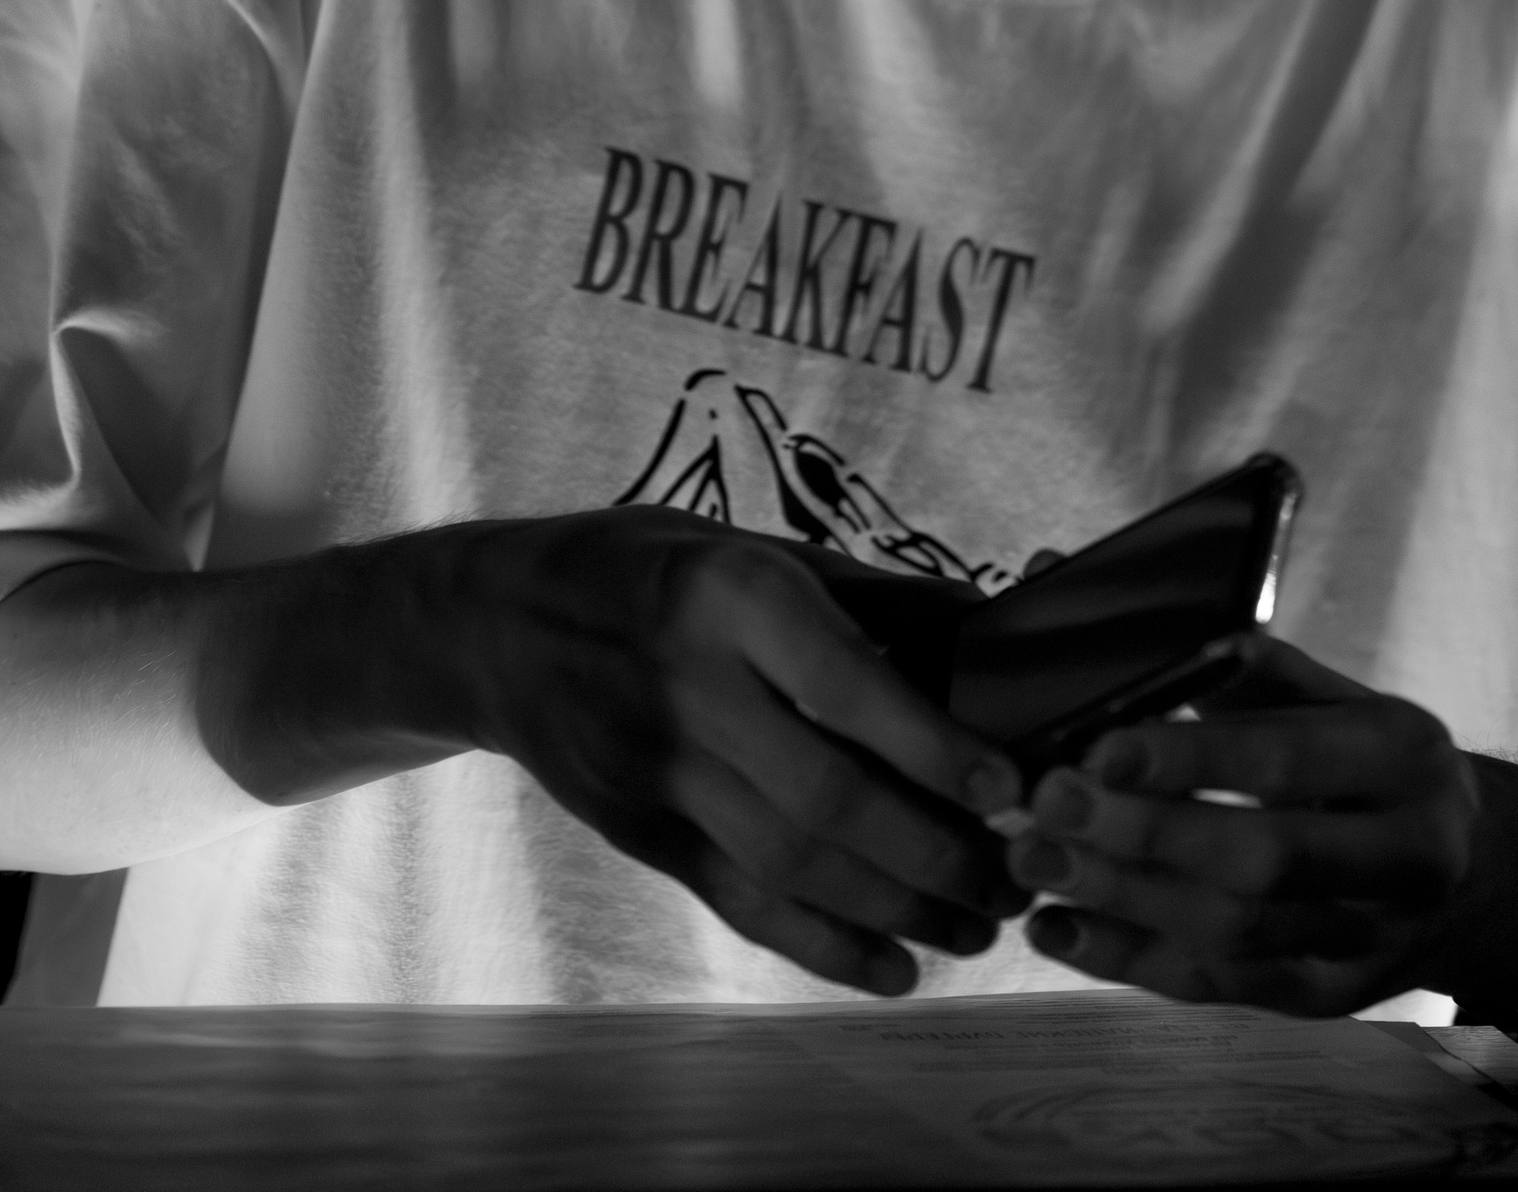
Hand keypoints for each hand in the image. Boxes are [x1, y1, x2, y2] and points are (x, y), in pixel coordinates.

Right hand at [436, 511, 1028, 995]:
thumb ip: (873, 597)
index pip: (847, 686)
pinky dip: (823, 947)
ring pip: (790, 865)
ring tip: (979, 928)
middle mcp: (689, 687)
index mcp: (729, 597)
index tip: (1013, 785)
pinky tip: (895, 969)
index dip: (935, 746)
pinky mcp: (636, 835)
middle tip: (1017, 878)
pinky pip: (740, 903)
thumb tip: (992, 630)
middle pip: (825, 797)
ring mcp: (655, 771)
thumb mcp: (754, 549)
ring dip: (898, 911)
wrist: (499, 625)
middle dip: (935, 854)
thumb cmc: (656, 569)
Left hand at [1008, 636, 1477, 1014]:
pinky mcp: (1326, 997)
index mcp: (1401, 755)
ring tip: (1033, 864)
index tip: (1097, 748)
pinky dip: (1131, 961)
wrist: (1471, 872)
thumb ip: (1243, 664)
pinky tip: (1057, 929)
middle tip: (1046, 806)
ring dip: (1123, 902)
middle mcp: (1403, 857)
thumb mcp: (1336, 696)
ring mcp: (1367, 940)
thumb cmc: (1369, 761)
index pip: (1286, 759)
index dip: (1191, 760)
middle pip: (1259, 860)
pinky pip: (1222, 988)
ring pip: (1235, 935)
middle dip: (1143, 836)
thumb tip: (1120, 612)